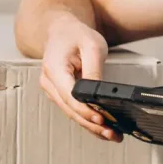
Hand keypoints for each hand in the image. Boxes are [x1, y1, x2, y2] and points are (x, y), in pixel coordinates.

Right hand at [39, 13, 121, 141]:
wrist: (62, 29)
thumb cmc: (75, 34)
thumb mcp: (92, 46)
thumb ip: (94, 70)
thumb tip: (98, 93)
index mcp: (54, 69)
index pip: (70, 96)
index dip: (86, 110)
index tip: (102, 119)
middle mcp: (49, 82)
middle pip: (71, 109)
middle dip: (92, 124)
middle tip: (113, 133)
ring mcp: (52, 89)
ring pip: (71, 113)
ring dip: (91, 126)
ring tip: (112, 134)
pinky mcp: (59, 93)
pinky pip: (72, 109)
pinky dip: (87, 119)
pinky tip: (101, 128)